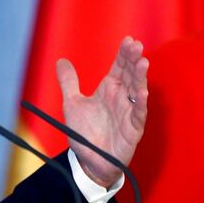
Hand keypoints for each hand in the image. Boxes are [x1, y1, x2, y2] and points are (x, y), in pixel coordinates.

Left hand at [59, 36, 147, 187]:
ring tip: (143, 62)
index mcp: (110, 89)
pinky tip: (142, 93)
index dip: (124, 54)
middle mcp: (122, 98)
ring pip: (138, 91)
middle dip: (134, 60)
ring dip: (141, 77)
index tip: (129, 40)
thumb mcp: (72, 104)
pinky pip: (138, 115)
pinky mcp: (132, 129)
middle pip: (130, 75)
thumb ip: (68, 82)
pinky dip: (140, 104)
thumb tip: (60, 60)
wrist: (88, 162)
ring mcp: (129, 113)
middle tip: (137, 46)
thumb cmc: (84, 133)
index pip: (119, 67)